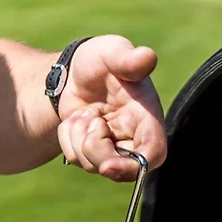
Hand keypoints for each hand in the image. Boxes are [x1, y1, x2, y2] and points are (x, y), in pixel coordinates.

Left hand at [57, 35, 165, 179]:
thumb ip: (128, 59)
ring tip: (86, 111)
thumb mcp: (111, 52)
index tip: (108, 165)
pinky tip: (77, 120)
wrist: (73, 71)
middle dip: (96, 149)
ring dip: (79, 136)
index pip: (154, 153)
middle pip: (122, 170)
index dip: (136, 166)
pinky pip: (76, 159)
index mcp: (146, 118)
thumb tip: (148, 57)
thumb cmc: (99, 59)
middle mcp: (134, 139)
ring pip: (94, 166)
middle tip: (88, 117)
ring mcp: (113, 151)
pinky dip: (68, 138)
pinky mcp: (93, 156)